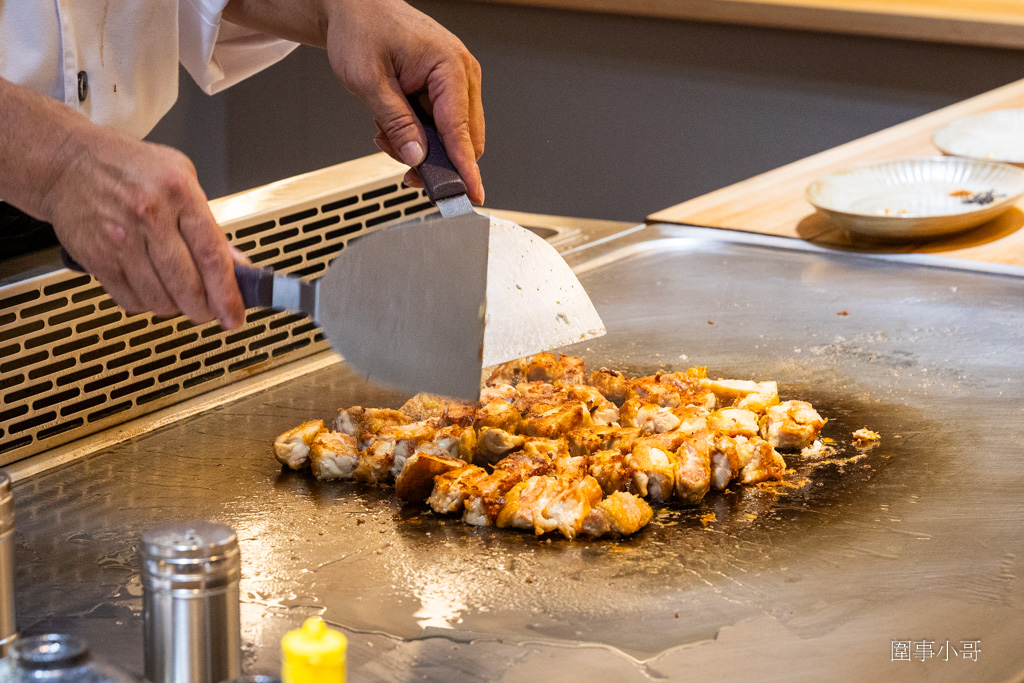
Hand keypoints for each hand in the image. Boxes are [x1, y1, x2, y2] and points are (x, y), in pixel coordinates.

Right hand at [41, 126, 244, 328]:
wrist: (69, 162)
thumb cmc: (130, 167)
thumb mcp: (183, 179)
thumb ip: (211, 225)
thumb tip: (237, 266)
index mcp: (180, 194)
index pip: (212, 255)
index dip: (228, 293)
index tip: (235, 316)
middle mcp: (150, 216)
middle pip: (188, 285)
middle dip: (204, 310)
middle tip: (210, 312)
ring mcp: (121, 239)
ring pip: (160, 299)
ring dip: (175, 308)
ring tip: (178, 296)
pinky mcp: (97, 258)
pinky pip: (130, 300)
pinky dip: (146, 304)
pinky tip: (151, 290)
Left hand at [324, 0, 484, 202]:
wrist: (356, 9)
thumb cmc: (363, 30)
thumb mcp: (370, 81)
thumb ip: (397, 122)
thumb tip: (417, 156)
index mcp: (450, 66)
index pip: (461, 129)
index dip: (465, 167)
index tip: (471, 194)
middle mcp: (461, 73)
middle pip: (465, 139)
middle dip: (436, 161)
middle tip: (406, 172)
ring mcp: (456, 82)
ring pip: (452, 137)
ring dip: (422, 147)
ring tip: (386, 134)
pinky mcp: (445, 89)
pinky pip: (441, 126)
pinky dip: (419, 135)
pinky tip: (393, 126)